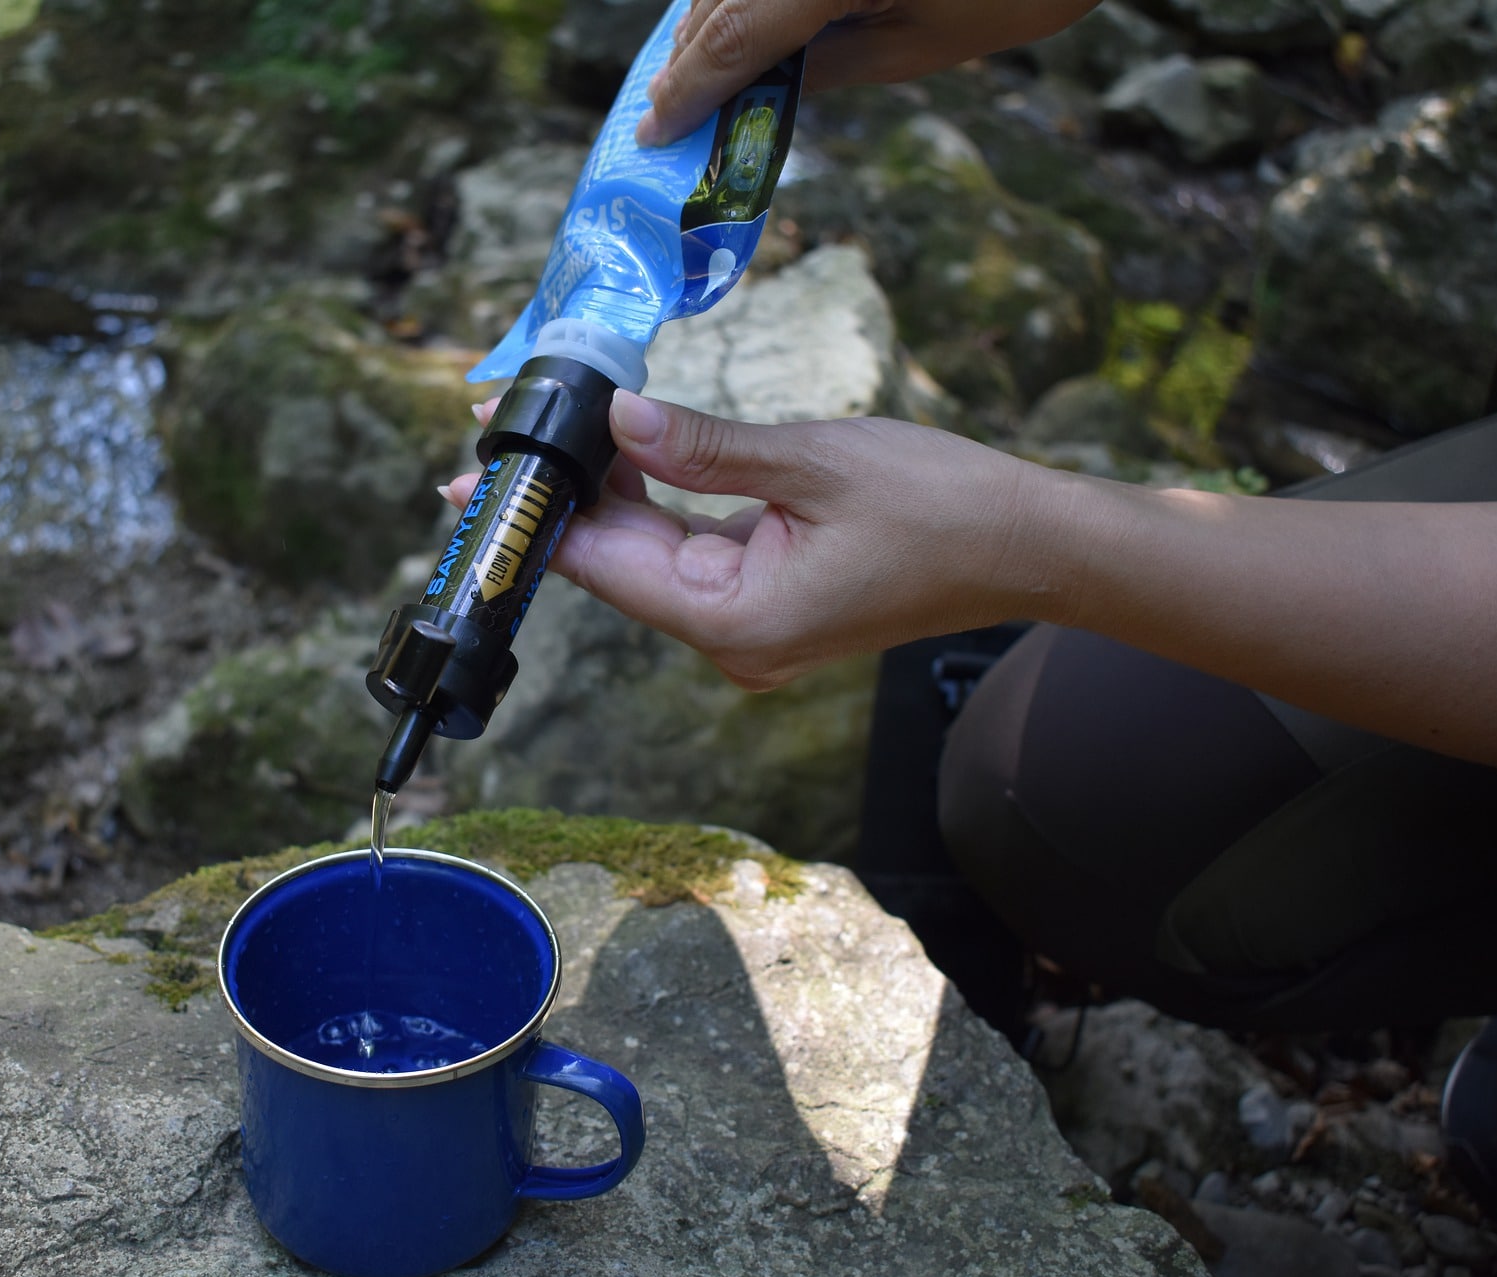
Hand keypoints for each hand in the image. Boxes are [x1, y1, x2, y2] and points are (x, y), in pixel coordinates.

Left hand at [451, 390, 1069, 688]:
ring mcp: (750, 625)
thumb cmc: (939, 505)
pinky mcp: (767, 600)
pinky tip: (616, 457)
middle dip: (559, 501)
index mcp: (739, 620)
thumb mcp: (813, 462)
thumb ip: (706, 447)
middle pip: (618, 567)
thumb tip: (618, 419)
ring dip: (602, 499)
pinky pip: (689, 555)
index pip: (608, 569)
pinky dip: (654, 508)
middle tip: (495, 433)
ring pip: (649, 559)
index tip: (471, 483)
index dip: (537, 521)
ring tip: (543, 434)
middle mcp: (734, 638)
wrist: (1024, 543)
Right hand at [637, 0, 1104, 145]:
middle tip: (663, 110)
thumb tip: (768, 87)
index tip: (653, 133)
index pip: (733, 41)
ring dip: (710, 18)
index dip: (688, 94)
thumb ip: (839, 63)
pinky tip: (740, 19)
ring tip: (696, 71)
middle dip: (689, 58)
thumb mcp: (932, 39)